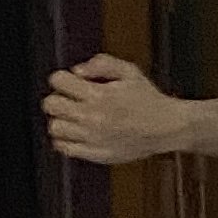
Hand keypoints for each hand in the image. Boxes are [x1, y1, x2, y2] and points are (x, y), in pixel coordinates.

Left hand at [44, 54, 183, 167]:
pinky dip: (64, 140)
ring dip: (61, 120)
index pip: (58, 81)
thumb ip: (101, 64)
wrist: (167, 127)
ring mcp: (92, 137)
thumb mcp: (129, 71)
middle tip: (70, 100)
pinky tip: (76, 133)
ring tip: (74, 118)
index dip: (63, 79)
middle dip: (58, 98)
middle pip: (50, 105)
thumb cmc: (149, 100)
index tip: (71, 83)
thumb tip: (78, 70)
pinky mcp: (95, 153)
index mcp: (99, 95)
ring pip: (55, 128)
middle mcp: (92, 117)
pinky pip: (64, 148)